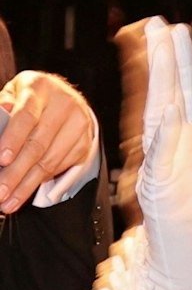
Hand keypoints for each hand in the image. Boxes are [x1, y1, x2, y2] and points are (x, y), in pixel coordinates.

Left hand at [0, 71, 96, 214]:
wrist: (62, 98)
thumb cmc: (28, 99)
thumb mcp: (11, 95)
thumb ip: (3, 108)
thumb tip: (0, 116)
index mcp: (40, 88)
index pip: (27, 115)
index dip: (13, 139)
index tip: (2, 160)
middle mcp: (64, 105)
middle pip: (38, 144)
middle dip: (16, 173)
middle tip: (0, 192)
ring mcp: (79, 124)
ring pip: (49, 161)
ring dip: (26, 185)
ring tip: (8, 201)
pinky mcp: (85, 143)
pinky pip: (60, 167)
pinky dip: (40, 182)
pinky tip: (24, 191)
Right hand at [128, 20, 191, 289]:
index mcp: (189, 147)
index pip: (183, 96)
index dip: (179, 64)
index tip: (175, 30)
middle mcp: (171, 154)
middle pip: (166, 98)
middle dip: (163, 60)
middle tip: (158, 23)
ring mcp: (163, 172)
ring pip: (158, 116)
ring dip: (157, 80)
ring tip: (155, 45)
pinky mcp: (161, 193)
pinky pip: (158, 154)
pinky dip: (160, 126)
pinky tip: (162, 102)